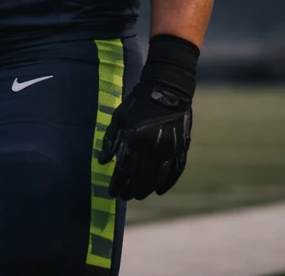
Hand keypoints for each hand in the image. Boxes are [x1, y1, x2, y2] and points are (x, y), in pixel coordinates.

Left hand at [98, 34, 197, 199]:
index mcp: (135, 139)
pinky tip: (158, 190)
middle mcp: (153, 147)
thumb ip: (110, 140)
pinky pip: (175, 172)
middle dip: (130, 190)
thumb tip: (102, 162)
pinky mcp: (182, 148)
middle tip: (124, 197)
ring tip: (138, 195)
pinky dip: (166, 184)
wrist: (168, 88)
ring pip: (157, 178)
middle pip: (140, 178)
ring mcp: (169, 149)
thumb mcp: (119, 117)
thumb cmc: (139, 101)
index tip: (112, 193)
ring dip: (146, 189)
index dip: (118, 184)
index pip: (124, 170)